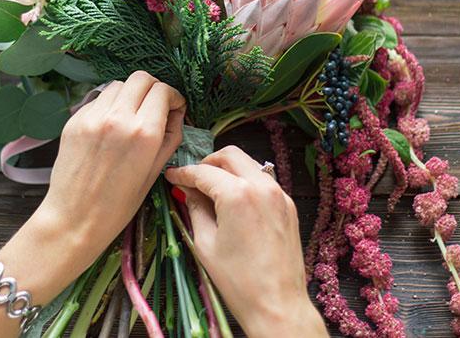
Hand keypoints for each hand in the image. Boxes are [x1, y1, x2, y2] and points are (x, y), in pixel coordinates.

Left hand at [0, 72, 184, 337]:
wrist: (75, 219)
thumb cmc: (120, 204)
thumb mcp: (155, 172)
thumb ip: (170, 136)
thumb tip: (176, 113)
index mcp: (144, 132)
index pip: (163, 90)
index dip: (173, 97)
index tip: (173, 109)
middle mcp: (119, 117)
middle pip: (141, 79)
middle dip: (153, 89)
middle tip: (154, 107)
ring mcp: (93, 116)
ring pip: (118, 85)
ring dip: (129, 95)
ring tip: (130, 117)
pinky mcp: (75, 120)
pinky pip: (98, 100)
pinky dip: (109, 106)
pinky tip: (109, 127)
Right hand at [165, 146, 327, 337]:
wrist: (278, 304)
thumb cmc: (239, 281)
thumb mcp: (206, 244)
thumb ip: (195, 209)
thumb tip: (188, 191)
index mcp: (238, 195)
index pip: (204, 173)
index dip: (183, 173)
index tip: (171, 176)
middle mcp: (262, 187)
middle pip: (230, 156)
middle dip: (208, 163)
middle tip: (192, 179)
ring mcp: (279, 195)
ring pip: (249, 165)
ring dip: (229, 170)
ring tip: (212, 190)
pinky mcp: (288, 206)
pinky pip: (263, 181)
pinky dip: (246, 182)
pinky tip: (234, 202)